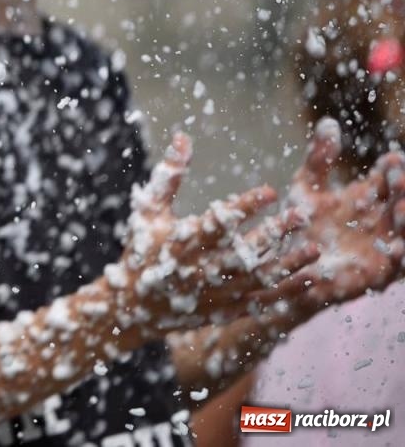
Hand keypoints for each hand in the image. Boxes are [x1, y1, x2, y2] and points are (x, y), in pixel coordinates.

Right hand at [110, 133, 316, 334]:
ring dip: (288, 264)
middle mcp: (201, 271)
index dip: (245, 207)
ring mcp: (216, 294)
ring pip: (259, 279)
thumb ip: (169, 175)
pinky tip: (309, 279)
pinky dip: (286, 293)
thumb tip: (183, 137)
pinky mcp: (226, 311)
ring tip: (314, 247)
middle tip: (301, 215)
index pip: (218, 223)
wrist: (134, 307)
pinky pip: (262, 303)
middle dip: (275, 233)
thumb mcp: (150, 211)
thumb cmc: (142, 250)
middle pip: (245, 251)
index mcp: (182, 244)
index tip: (270, 191)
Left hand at [281, 117, 404, 313]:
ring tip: (401, 208)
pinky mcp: (379, 273)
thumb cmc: (300, 224)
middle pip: (400, 202)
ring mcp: (383, 245)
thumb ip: (319, 159)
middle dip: (402, 191)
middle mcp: (380, 219)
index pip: (387, 178)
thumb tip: (330, 123)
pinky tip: (396, 248)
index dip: (392, 169)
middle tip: (399, 179)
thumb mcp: (307, 187)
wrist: (290, 266)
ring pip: (404, 232)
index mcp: (367, 196)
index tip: (391, 159)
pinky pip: (399, 267)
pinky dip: (401, 257)